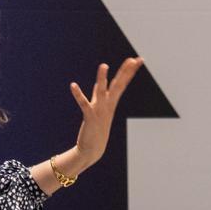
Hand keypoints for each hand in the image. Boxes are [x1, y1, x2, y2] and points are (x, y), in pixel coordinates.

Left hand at [68, 57, 141, 172]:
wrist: (92, 150)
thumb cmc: (96, 128)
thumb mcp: (99, 108)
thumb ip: (98, 95)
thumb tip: (97, 83)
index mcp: (111, 102)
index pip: (122, 83)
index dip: (130, 71)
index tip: (138, 59)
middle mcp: (108, 105)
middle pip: (118, 85)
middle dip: (126, 71)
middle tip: (134, 59)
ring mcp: (99, 110)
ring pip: (102, 91)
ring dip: (102, 78)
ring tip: (104, 65)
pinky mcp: (89, 116)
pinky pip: (83, 103)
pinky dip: (78, 94)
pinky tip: (72, 85)